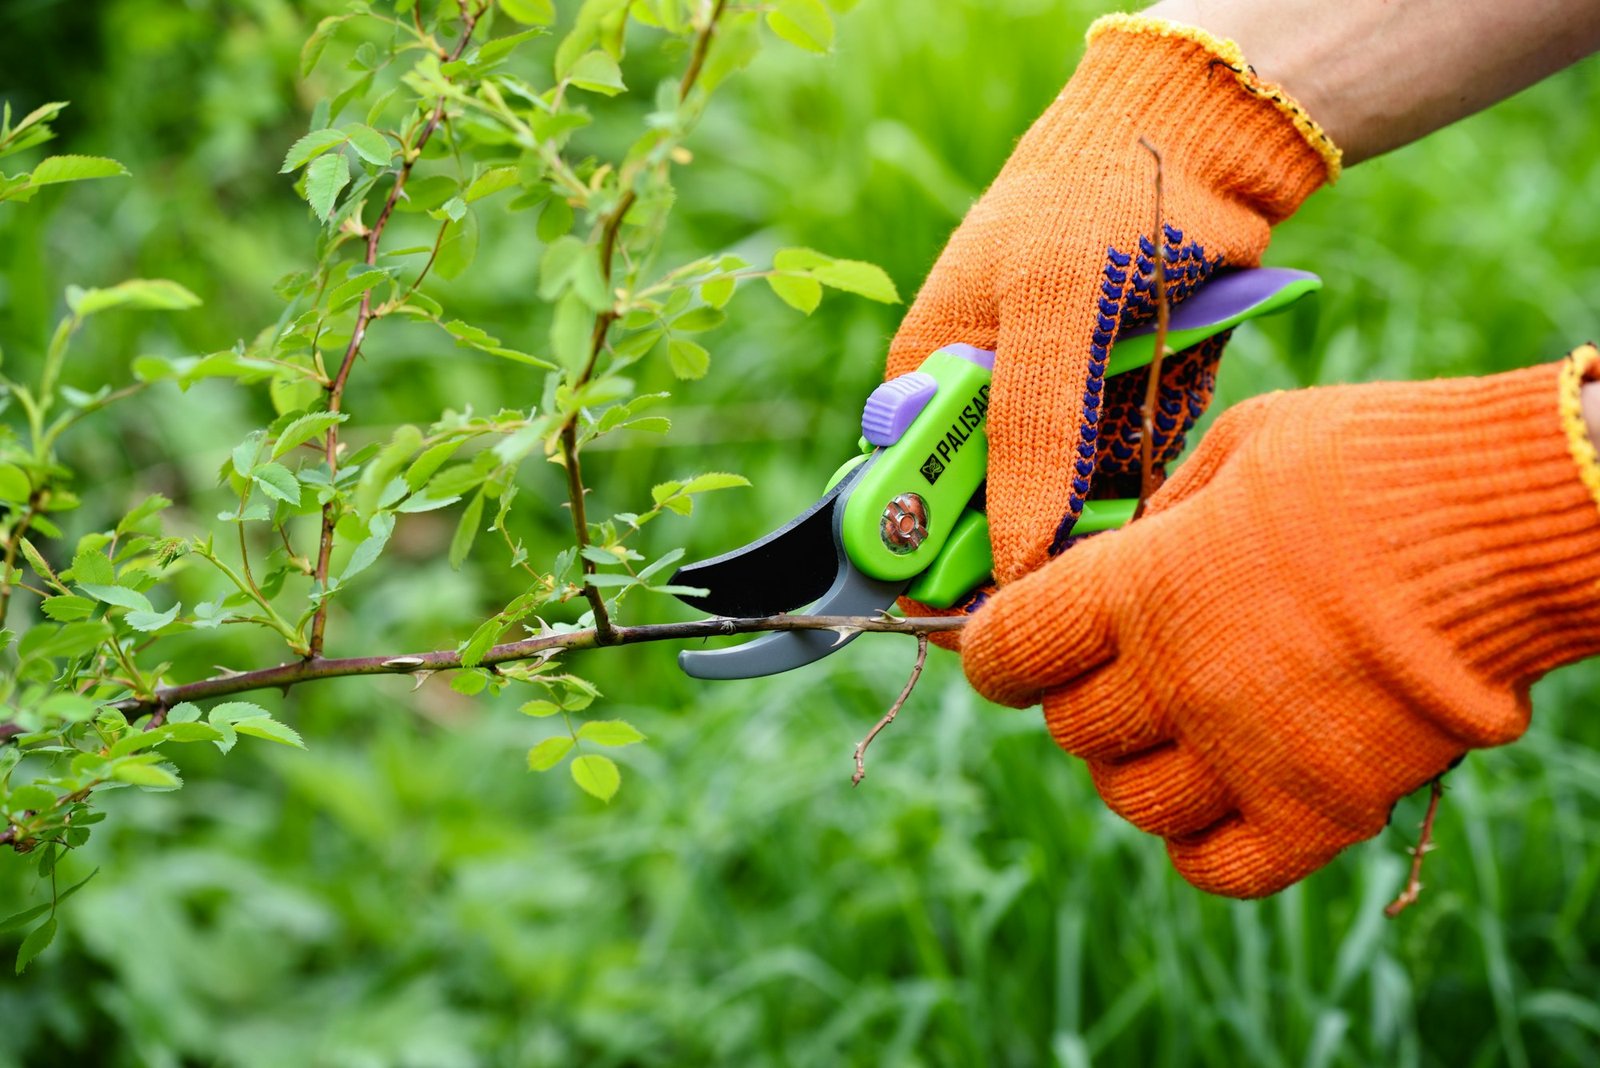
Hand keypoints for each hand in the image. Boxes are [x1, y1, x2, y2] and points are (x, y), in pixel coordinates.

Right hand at [886, 14, 1337, 587]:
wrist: (1199, 144)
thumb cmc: (1098, 202)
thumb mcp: (1052, 312)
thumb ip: (1028, 436)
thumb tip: (1008, 560)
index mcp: (932, 376)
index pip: (912, 497)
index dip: (942, 559)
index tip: (992, 599)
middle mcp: (986, 407)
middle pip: (993, 521)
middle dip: (1039, 539)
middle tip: (1085, 535)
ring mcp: (1055, 415)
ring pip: (1065, 515)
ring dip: (1104, 513)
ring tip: (1136, 464)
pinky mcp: (1118, 418)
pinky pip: (1126, 486)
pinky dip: (1149, 480)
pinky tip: (1164, 440)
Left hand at [961, 348, 1599, 896]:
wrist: (1509, 523)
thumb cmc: (1372, 462)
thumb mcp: (1240, 447)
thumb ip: (1160, 513)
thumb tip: (1111, 554)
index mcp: (1140, 586)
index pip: (1008, 651)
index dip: (998, 651)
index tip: (1011, 645)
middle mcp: (1175, 680)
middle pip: (1071, 731)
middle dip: (1081, 698)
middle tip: (1121, 667)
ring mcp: (1247, 755)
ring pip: (1132, 803)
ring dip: (1138, 768)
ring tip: (1179, 727)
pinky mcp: (1321, 810)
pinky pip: (1217, 867)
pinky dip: (1202, 842)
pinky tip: (1224, 792)